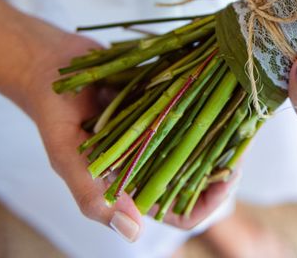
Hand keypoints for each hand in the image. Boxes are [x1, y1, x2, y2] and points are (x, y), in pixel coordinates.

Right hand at [26, 31, 235, 241]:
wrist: (52, 64)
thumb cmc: (54, 112)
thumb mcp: (66, 157)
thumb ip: (93, 196)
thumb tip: (132, 233)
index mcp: (131, 187)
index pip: (180, 212)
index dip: (209, 202)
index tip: (229, 177)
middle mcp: (152, 164)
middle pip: (201, 179)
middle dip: (226, 165)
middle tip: (244, 141)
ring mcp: (162, 134)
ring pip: (205, 145)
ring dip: (227, 136)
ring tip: (243, 118)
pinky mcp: (166, 106)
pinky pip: (197, 113)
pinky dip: (215, 108)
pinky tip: (230, 94)